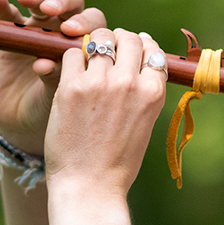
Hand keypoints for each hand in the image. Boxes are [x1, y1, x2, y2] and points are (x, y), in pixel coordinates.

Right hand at [0, 0, 105, 154]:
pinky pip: (7, 14)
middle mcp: (66, 32)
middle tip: (52, 12)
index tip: (73, 32)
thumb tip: (44, 63)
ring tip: (28, 2)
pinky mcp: (12, 34)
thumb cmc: (54, 114)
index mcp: (87, 46)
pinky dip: (1, 5)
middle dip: (63, 1)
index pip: (94, 22)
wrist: (26, 127)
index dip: (85, 22)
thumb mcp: (59, 100)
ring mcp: (39, 30)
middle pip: (72, 3)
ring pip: (43, 0)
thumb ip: (55, 79)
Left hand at [44, 26, 168, 195]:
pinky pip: (71, 54)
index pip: (152, 50)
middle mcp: (129, 83)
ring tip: (87, 58)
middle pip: (127, 38)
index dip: (141, 47)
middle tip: (106, 52)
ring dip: (93, 45)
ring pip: (98, 38)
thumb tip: (140, 63)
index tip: (130, 53)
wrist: (90, 187)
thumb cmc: (117, 162)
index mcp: (153, 93)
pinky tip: (70, 74)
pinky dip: (72, 59)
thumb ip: (144, 92)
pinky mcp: (71, 87)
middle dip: (117, 41)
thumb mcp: (144, 124)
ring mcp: (100, 83)